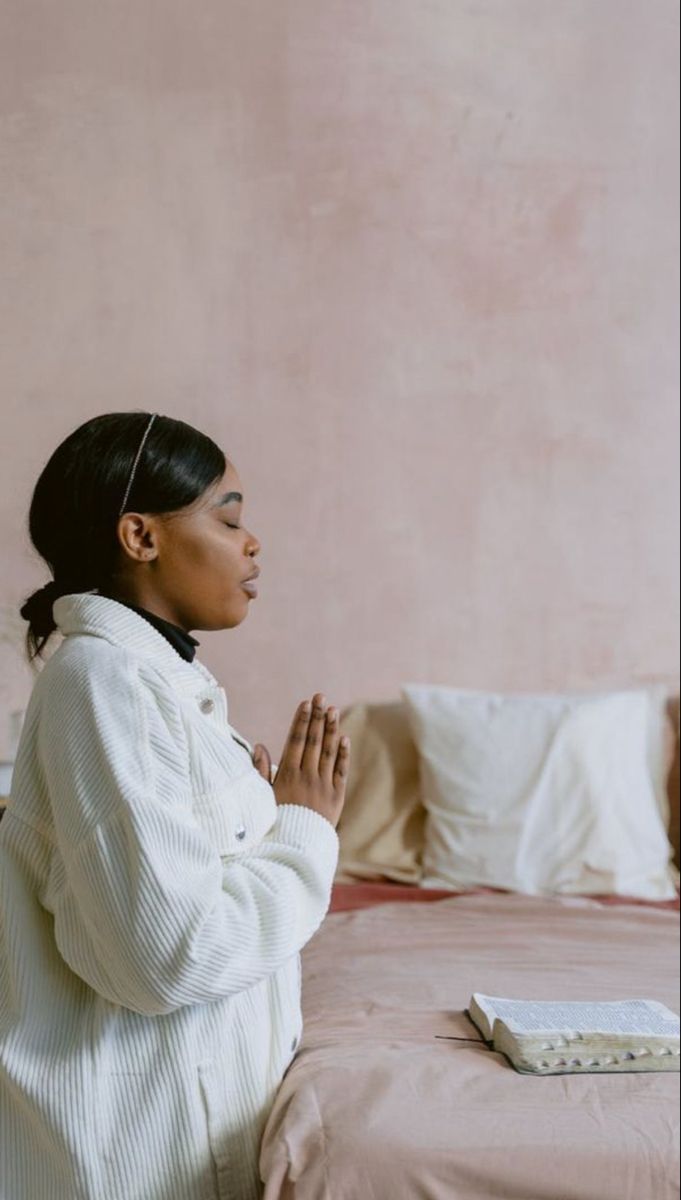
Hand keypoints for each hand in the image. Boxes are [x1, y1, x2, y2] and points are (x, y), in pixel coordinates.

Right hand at [254, 694, 349, 829]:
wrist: (295, 848)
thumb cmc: (275, 821)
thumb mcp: (263, 797)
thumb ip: (261, 771)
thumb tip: (259, 746)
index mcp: (287, 775)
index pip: (295, 741)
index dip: (301, 721)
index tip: (305, 703)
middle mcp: (307, 777)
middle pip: (313, 741)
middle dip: (317, 717)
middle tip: (321, 697)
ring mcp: (323, 786)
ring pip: (328, 752)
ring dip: (331, 730)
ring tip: (333, 710)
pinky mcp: (336, 797)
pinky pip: (341, 771)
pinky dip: (343, 754)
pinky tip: (344, 738)